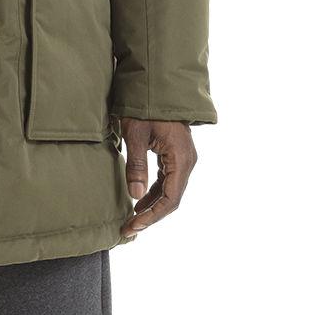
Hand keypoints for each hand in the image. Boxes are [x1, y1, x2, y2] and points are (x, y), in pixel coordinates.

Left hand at [116, 119, 195, 239]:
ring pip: (170, 191)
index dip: (152, 216)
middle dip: (151, 215)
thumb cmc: (144, 107)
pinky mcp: (175, 155)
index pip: (170, 198)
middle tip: (129, 228)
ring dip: (152, 206)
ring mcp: (183, 158)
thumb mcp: (135, 135)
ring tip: (132, 219)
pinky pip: (167, 180)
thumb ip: (136, 166)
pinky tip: (139, 201)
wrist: (156, 85)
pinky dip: (154, 193)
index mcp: (180, 158)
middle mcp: (186, 161)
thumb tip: (135, 197)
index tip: (134, 225)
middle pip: (172, 198)